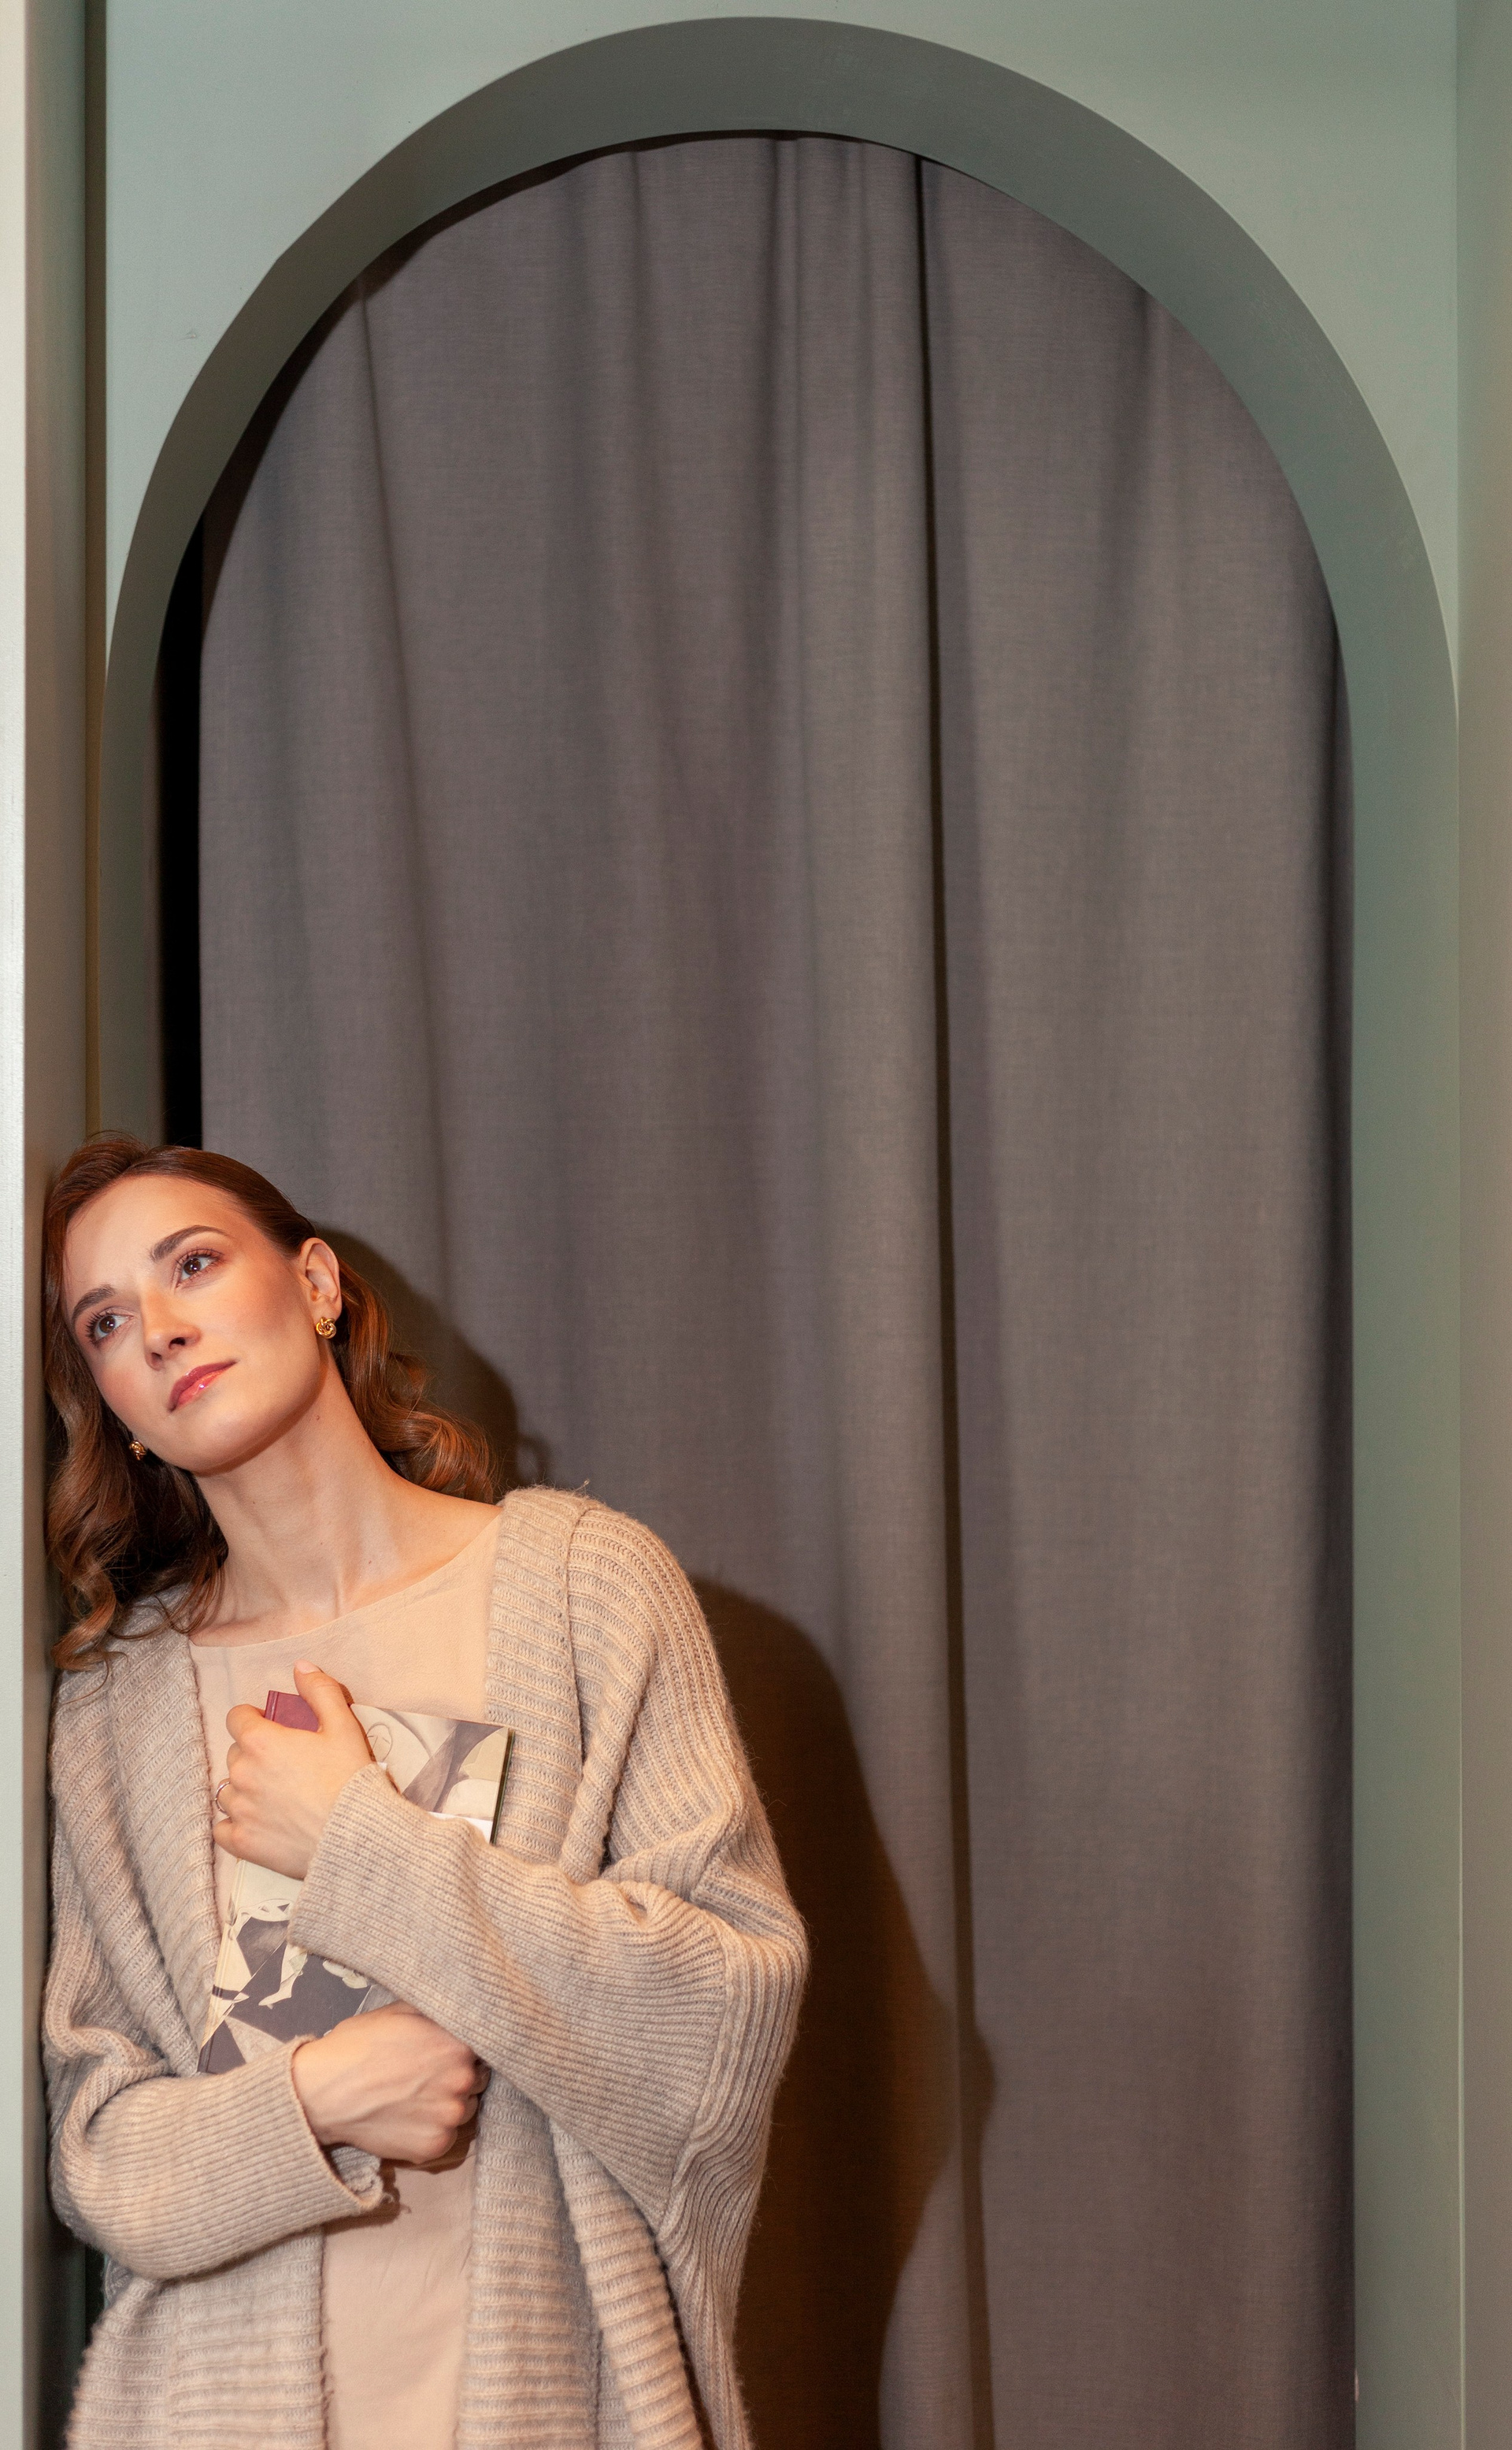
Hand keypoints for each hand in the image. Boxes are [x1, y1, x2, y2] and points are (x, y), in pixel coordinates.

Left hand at [214, 1663, 375, 1879]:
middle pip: (234, 1754)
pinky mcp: (242, 1842)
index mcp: (261, 1742)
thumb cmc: (350, 1778)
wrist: (356, 1836)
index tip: (273, 1728)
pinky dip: (234, 1823)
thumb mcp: (343, 1725)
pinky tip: (256, 1821)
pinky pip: (221, 1828)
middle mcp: (242, 1774)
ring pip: (226, 1790)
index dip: (254, 1719)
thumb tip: (300, 1667)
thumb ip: (319, 1690)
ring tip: (272, 1794)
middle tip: (283, 1764)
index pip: (236, 1718)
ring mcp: (239, 1810)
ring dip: (243, 1788)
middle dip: (252, 1753)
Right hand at [292, 2004, 488, 2165]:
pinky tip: (408, 2118)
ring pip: (465, 2109)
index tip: (446, 2052)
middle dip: (458, 2077)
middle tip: (428, 2076)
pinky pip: (447, 2137)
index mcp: (460, 2045)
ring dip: (449, 2104)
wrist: (324, 2091)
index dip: (464, 2050)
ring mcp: (450, 2118)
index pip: (482, 2048)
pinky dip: (432, 2129)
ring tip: (416, 2098)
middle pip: (476, 2080)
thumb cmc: (360, 2044)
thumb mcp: (403, 2011)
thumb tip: (462, 2014)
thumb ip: (440, 2015)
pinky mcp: (434, 2147)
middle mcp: (462, 2082)